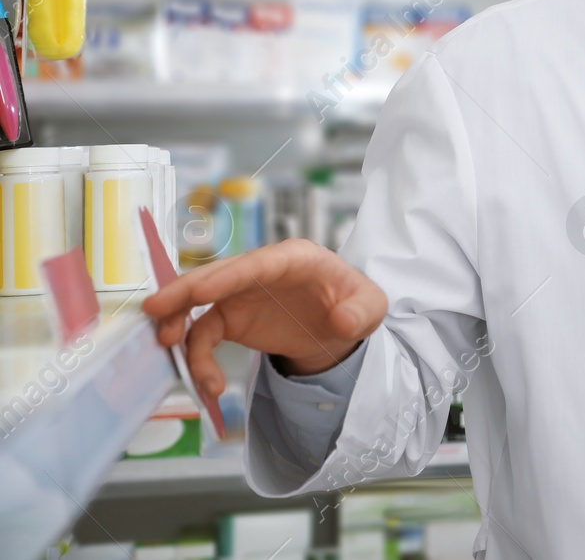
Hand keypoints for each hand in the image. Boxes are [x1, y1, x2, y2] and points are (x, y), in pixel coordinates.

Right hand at [141, 239, 386, 397]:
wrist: (339, 323)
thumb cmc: (353, 301)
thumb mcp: (371, 306)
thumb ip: (360, 311)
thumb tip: (342, 321)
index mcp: (295, 258)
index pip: (259, 263)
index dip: (229, 275)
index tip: (201, 290)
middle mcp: (261, 271)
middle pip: (217, 275)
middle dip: (184, 291)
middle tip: (155, 308)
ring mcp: (241, 293)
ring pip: (200, 303)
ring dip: (179, 323)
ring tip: (166, 346)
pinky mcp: (231, 318)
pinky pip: (205, 335)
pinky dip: (198, 357)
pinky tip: (206, 383)